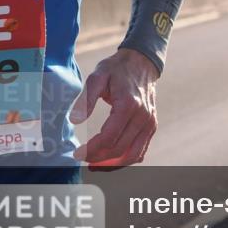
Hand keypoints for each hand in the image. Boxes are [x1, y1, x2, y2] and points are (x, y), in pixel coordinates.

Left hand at [70, 48, 159, 169]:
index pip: (109, 138)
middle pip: (119, 149)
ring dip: (114, 164)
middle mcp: (142, 116)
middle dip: (99, 158)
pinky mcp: (152, 125)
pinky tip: (112, 160)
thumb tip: (74, 120)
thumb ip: (86, 99)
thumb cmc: (117, 69)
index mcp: (128, 105)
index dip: (91, 150)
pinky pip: (141, 150)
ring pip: (133, 155)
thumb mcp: (97, 76)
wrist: (142, 62)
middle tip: (83, 159)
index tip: (77, 153)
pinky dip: (127, 159)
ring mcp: (149, 122)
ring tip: (96, 164)